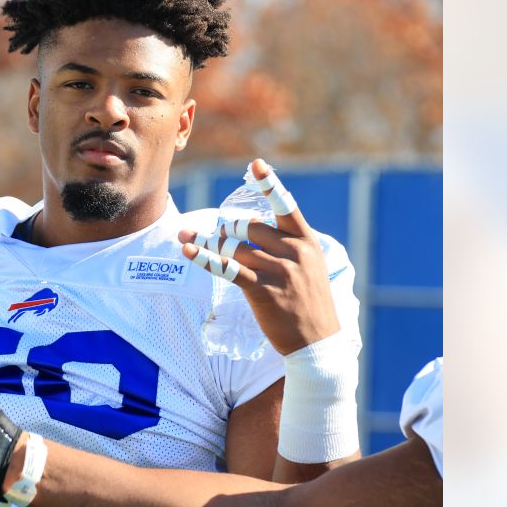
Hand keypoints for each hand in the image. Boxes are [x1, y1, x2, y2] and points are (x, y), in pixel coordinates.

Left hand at [178, 158, 340, 354]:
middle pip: (249, 227)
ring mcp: (279, 271)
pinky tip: (189, 250)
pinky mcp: (262, 290)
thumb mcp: (309, 267)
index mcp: (306, 242)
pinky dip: (205, 258)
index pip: (286, 206)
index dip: (269, 184)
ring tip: (194, 241)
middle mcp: (294, 252)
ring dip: (211, 243)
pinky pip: (227, 269)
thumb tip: (252, 229)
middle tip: (216, 237)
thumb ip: (288, 246)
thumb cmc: (310, 304)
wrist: (318, 342)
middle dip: (227, 230)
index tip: (255, 164)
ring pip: (235, 246)